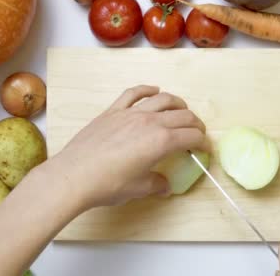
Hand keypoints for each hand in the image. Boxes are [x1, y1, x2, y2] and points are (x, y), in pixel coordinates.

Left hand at [50, 85, 209, 208]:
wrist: (73, 176)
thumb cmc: (108, 185)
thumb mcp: (139, 189)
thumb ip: (157, 184)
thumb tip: (165, 186)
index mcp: (161, 142)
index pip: (191, 137)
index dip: (203, 142)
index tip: (205, 149)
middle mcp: (150, 122)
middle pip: (183, 116)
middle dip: (196, 123)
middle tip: (197, 133)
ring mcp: (130, 113)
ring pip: (163, 100)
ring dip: (178, 103)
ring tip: (182, 110)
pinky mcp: (113, 111)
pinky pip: (134, 93)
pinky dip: (147, 89)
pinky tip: (154, 91)